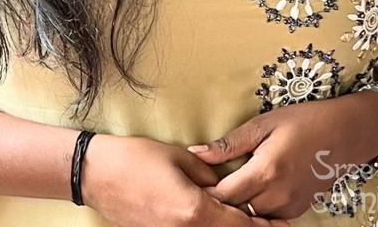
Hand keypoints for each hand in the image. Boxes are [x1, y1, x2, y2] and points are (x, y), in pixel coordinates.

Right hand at [80, 133, 293, 226]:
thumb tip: (224, 184)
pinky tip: (218, 220)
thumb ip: (207, 173)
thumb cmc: (135, 159)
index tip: (282, 226)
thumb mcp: (178, 157)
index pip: (238, 225)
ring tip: (248, 222)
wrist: (96, 175)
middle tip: (274, 226)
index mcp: (193, 210)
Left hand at [186, 93, 377, 219]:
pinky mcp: (298, 211)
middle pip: (236, 211)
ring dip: (237, 206)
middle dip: (217, 202)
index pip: (223, 195)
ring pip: (252, 217)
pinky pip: (269, 217)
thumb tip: (196, 152)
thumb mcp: (264, 124)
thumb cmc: (303, 120)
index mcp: (266, 171)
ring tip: (224, 188)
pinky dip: (255, 208)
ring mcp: (290, 207)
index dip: (204, 192)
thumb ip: (230, 143)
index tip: (191, 182)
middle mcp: (278, 196)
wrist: (345, 133)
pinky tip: (247, 192)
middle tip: (201, 186)